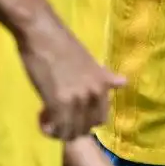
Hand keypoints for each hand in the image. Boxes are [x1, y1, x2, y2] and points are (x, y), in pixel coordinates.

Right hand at [16, 11, 124, 139]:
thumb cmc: (63, 45)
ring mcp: (76, 99)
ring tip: (47, 117)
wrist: (42, 34)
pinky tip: (41, 116)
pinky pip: (56, 127)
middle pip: (85, 128)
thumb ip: (104, 77)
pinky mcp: (57, 101)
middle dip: (71, 128)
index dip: (85, 121)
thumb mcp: (90, 62)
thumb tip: (123, 82)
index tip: (72, 114)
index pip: (100, 119)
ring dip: (57, 130)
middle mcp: (93, 94)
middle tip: (57, 117)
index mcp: (102, 85)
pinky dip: (47, 128)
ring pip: (70, 131)